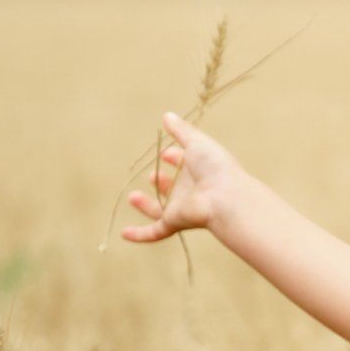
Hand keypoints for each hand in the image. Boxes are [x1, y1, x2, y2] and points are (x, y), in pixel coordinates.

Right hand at [120, 112, 245, 242]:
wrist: (225, 197)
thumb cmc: (215, 167)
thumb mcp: (197, 142)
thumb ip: (181, 131)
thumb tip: (167, 115)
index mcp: (199, 169)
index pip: (184, 164)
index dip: (175, 157)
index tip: (167, 151)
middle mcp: (190, 190)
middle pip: (173, 188)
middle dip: (162, 181)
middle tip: (152, 175)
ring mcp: (182, 207)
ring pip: (161, 209)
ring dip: (146, 205)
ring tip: (133, 196)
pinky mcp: (174, 222)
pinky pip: (154, 231)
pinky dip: (139, 234)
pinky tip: (124, 233)